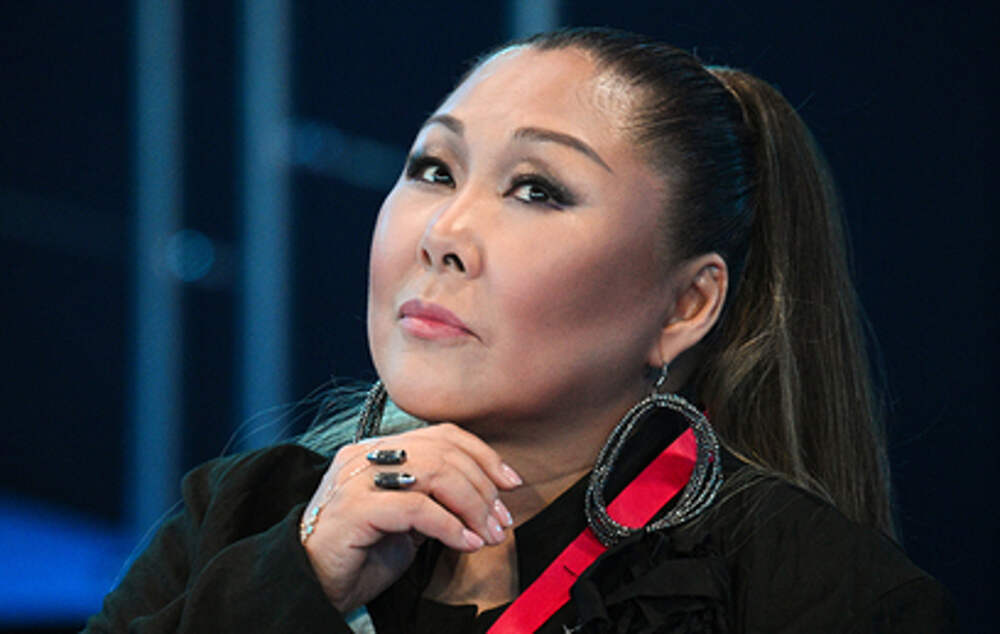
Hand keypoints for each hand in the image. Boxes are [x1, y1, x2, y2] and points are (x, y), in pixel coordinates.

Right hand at [300, 423, 521, 612]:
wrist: (313, 585)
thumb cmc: (361, 554)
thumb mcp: (407, 519)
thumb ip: (436, 497)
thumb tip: (488, 496)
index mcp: (378, 450)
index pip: (442, 435)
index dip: (483, 455)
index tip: (511, 483)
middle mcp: (365, 456)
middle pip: (444, 452)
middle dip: (483, 487)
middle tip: (502, 521)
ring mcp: (357, 479)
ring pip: (435, 473)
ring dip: (473, 506)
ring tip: (488, 534)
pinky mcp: (355, 508)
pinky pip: (417, 509)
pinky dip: (451, 527)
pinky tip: (466, 544)